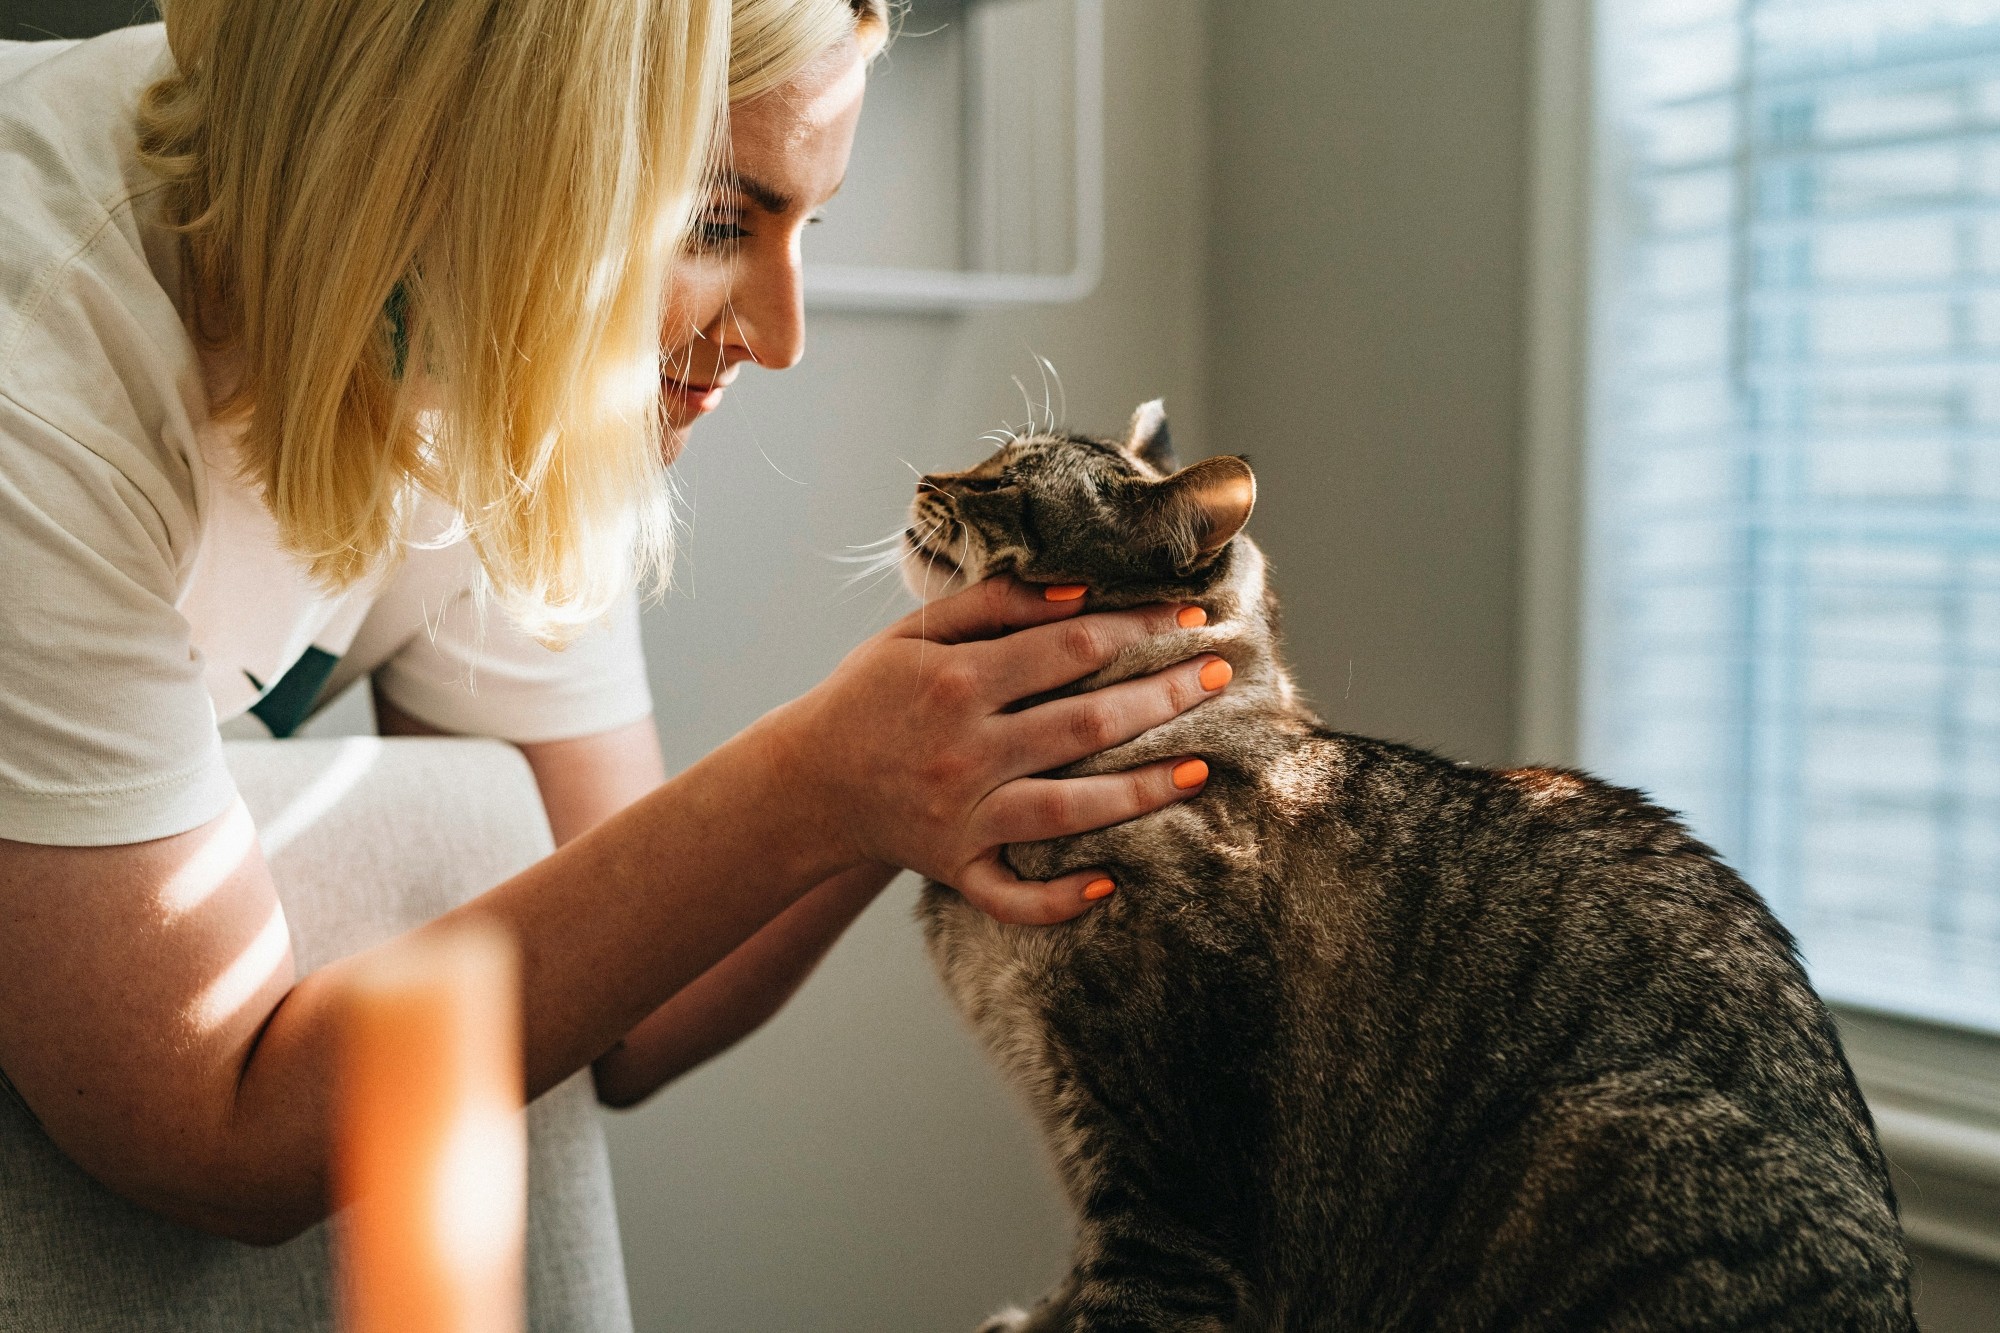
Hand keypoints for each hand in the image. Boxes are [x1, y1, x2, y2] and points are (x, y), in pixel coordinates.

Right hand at [776, 577, 1226, 924]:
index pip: (1071, 647)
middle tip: (1221, 675)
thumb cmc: (869, 695)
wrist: (805, 782)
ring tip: (1200, 769)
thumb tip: (1079, 592)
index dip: (1138, 626)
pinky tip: (1108, 883)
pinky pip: (1012, 896)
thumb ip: (994, 604)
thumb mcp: (915, 634)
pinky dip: (1057, 899)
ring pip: (1068, 810)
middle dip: (1163, 696)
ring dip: (1140, 791)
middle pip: (1085, 723)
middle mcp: (965, 751)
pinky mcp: (955, 867)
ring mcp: (962, 816)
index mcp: (959, 682)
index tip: (1189, 614)